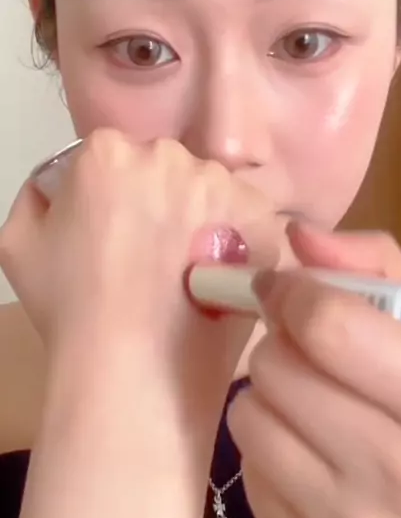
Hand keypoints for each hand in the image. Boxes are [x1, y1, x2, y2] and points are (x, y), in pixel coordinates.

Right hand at [0, 130, 278, 382]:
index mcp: (108, 152)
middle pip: (166, 168)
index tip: (118, 232)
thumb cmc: (72, 308)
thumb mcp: (20, 244)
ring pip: (211, 191)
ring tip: (190, 272)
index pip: (116, 157)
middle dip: (162, 201)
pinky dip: (239, 242)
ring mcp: (219, 184)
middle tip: (156, 255)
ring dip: (204, 218)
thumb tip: (57, 186)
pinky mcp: (259, 216)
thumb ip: (37, 196)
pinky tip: (218, 277)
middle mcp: (167, 154)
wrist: (133, 365)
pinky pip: (248, 219)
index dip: (116, 196)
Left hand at [229, 228, 400, 517]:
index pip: (332, 327)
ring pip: (250, 414)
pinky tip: (309, 450)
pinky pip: (247, 469)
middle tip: (309, 348)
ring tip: (309, 399)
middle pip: (279, 367)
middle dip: (282, 341)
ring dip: (269, 393)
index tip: (285, 286)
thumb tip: (299, 236)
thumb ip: (382, 273)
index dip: (293, 291)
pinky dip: (267, 445)